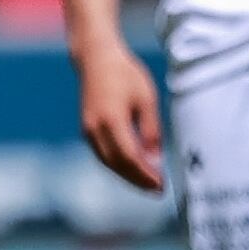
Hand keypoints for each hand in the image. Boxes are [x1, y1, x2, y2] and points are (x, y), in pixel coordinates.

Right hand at [75, 38, 166, 192]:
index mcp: (111, 120)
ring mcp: (88, 130)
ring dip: (128, 176)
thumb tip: (155, 160)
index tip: (161, 185)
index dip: (145, 174)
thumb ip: (150, 130)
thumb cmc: (126, 75)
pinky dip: (118, 165)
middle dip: (138, 180)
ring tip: (148, 184)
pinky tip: (133, 169)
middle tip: (158, 191)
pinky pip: (103, 154)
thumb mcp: (146, 99)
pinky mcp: (87, 130)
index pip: (129, 157)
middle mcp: (95, 129)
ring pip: (108, 162)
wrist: (96, 59)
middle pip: (117, 164)